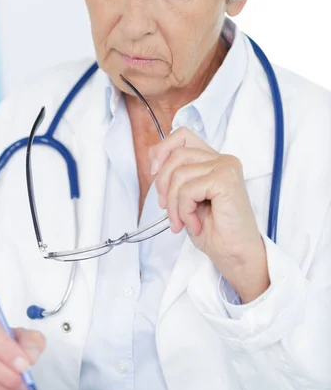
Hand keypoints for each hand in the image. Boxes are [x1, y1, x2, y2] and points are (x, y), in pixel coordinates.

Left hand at [150, 127, 269, 301]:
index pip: (183, 135)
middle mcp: (223, 159)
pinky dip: (184, 210)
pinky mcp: (226, 180)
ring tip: (182, 222)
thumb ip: (175, 175)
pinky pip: (188, 189)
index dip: (163, 149)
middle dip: (163, 184)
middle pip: (177, 154)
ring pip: (179, 174)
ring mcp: (226, 168)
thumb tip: (155, 159)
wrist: (234, 254)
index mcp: (213, 160)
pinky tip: (195, 223)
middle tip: (167, 209)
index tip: (155, 172)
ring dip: (174, 204)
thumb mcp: (185, 197)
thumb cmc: (213, 230)